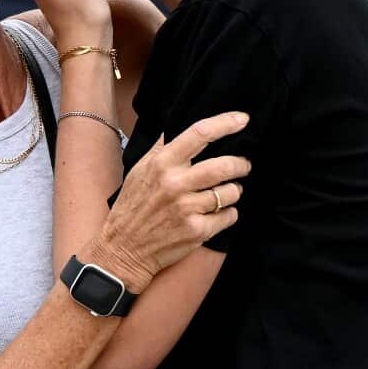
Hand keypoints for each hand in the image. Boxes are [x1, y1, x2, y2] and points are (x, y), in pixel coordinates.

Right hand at [90, 112, 251, 291]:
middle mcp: (175, 184)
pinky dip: (229, 213)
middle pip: (224, 165)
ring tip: (228, 192)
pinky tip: (219, 213)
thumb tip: (177, 124)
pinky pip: (229, 216)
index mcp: (162, 164)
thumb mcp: (139, 170)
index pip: (200, 134)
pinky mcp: (197, 231)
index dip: (226, 123)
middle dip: (241, 164)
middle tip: (243, 165)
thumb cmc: (133, 207)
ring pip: (231, 192)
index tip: (242, 119)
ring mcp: (187, 209)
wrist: (124, 249)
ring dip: (234, 191)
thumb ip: (161, 148)